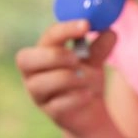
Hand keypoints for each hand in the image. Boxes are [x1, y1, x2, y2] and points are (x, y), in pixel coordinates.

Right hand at [15, 20, 116, 137]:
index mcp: (42, 52)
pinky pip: (58, 104)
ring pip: (43, 83)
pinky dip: (76, 98)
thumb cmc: (86, 79)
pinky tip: (88, 95)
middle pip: (26, 59)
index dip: (65, 29)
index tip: (86, 25)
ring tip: (91, 79)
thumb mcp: (94, 61)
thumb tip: (110, 31)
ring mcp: (38, 94)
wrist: (91, 112)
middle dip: (55, 56)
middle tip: (77, 58)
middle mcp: (33, 72)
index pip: (48, 37)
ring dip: (71, 78)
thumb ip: (100, 48)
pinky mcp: (49, 112)